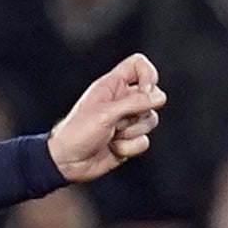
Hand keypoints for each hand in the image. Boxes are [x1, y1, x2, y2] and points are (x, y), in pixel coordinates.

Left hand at [48, 53, 165, 181]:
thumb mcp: (106, 113)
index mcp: (112, 85)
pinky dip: (130, 147)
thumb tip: (160, 97)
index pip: (138, 65)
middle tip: (119, 120)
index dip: (148, 74)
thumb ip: (135, 102)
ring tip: (112, 136)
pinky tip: (113, 148)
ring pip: (150, 121)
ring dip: (132, 132)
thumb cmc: (78, 132)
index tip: (146, 90)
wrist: (67, 162)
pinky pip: (144, 142)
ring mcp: (126, 121)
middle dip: (139, 113)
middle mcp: (122, 100)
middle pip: (152, 97)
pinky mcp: (129, 140)